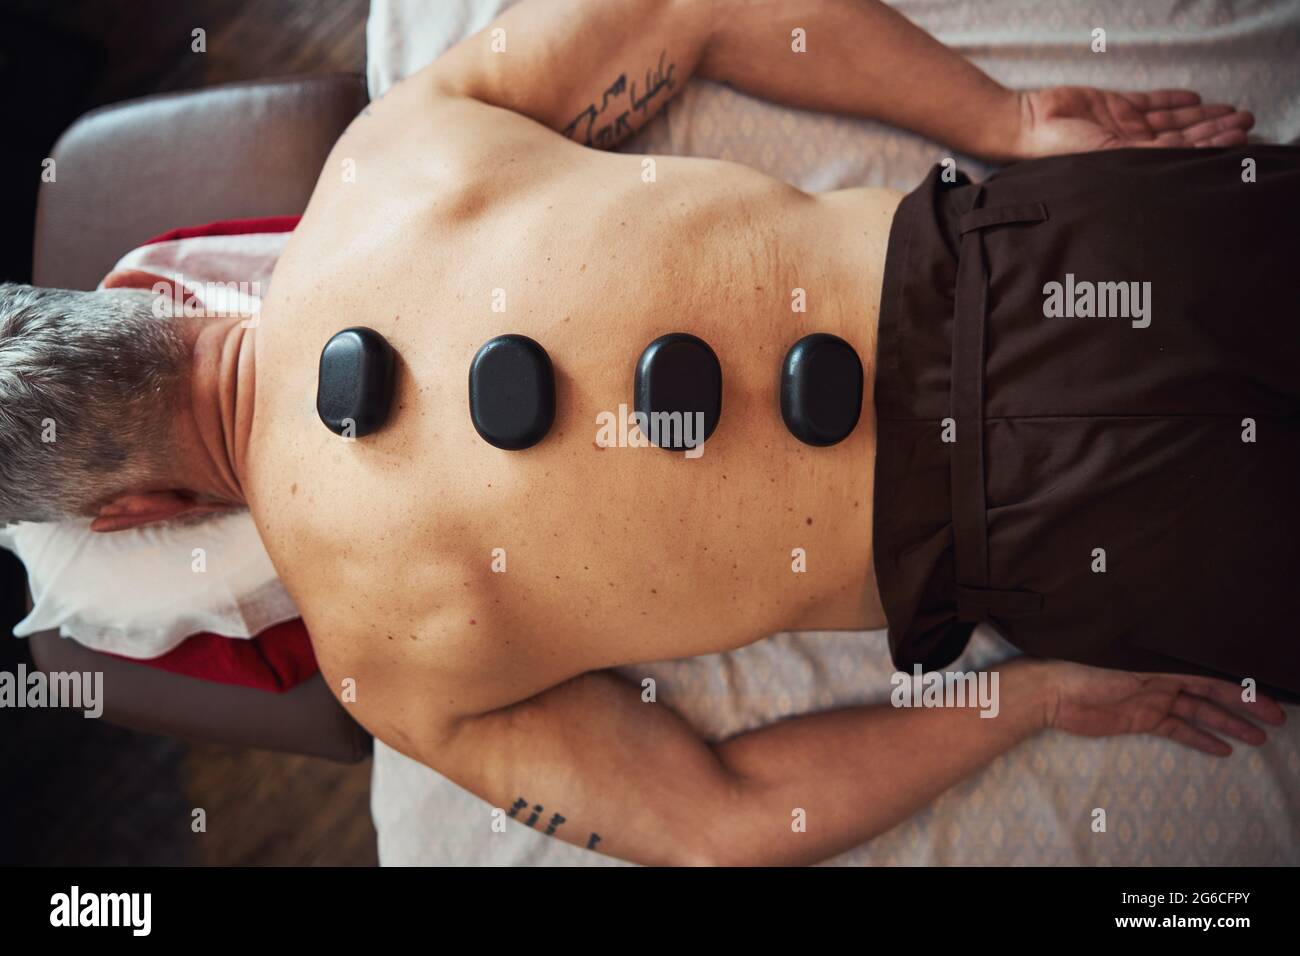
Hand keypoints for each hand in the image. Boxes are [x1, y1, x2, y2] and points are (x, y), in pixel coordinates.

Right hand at [1011, 87, 1254, 159]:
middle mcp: (1131, 146)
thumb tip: (1186, 152)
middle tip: (1245, 121)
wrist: (1028, 124)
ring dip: (1201, 116)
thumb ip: (1144, 151)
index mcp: (1129, 163)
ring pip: (1171, 121)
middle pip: (1182, 137)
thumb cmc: (1058, 150)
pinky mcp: (1113, 106)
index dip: (1209, 146)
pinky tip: (1194, 100)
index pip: (1179, 155)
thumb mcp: (1107, 154)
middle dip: (1214, 130)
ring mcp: (1123, 125)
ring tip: (1231, 111)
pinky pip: (1149, 103)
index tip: (1237, 139)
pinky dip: (1171, 101)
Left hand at [1043, 660, 1285, 755]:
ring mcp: (1152, 699)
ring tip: (1257, 739)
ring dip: (1227, 725)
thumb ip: (1156, 660)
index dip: (1240, 687)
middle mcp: (1161, 677)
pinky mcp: (1140, 718)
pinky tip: (1222, 750)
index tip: (1268, 699)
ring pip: (1199, 713)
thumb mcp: (1124, 660)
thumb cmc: (1083, 666)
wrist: (1050, 691)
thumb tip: (1188, 642)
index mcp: (1160, 659)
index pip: (1209, 674)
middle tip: (1276, 722)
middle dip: (1244, 707)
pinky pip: (1177, 729)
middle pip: (1211, 694)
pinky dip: (1199, 739)